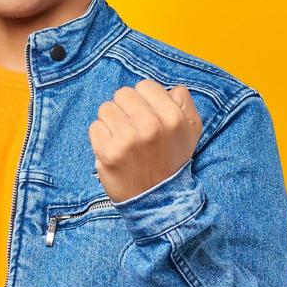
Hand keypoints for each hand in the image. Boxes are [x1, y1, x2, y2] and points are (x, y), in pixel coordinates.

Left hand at [87, 79, 201, 203]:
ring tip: (123, 139)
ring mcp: (127, 139)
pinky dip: (101, 137)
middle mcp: (150, 126)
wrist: (158, 200)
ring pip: (106, 108)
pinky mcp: (108, 152)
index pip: (144, 86)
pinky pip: (95, 127)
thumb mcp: (191, 130)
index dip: (144, 99)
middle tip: (133, 127)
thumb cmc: (171, 160)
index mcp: (172, 117)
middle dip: (126, 109)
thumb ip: (183, 102)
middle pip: (122, 94)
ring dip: (111, 122)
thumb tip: (168, 89)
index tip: (146, 115)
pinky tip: (114, 149)